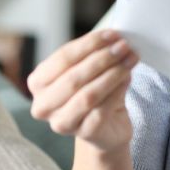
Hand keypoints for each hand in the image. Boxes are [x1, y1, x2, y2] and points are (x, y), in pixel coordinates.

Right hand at [27, 29, 138, 153]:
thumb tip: (115, 39)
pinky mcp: (84, 134)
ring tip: (130, 60)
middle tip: (124, 47)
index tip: (113, 34)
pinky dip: (117, 91)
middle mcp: (43, 105)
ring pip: (88, 95)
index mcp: (38, 82)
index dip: (89, 44)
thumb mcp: (90, 68)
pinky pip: (102, 110)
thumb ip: (96, 53)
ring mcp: (61, 123)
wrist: (108, 125)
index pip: (62, 58)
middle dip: (102, 59)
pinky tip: (128, 79)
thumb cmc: (95, 90)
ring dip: (113, 74)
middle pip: (74, 77)